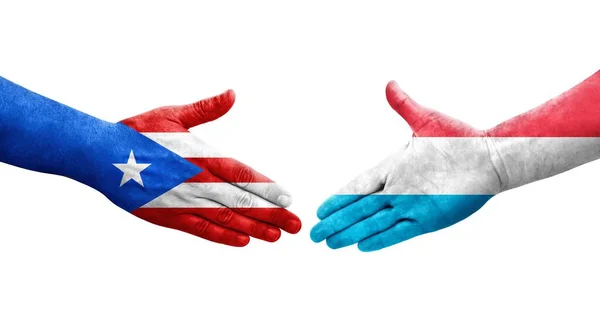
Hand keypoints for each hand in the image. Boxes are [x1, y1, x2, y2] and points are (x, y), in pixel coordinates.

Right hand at [117, 90, 300, 246]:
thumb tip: (233, 93)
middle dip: (271, 214)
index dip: (267, 188)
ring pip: (226, 218)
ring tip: (277, 237)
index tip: (288, 198)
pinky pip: (201, 229)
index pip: (242, 174)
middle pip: (241, 200)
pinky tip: (243, 241)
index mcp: (201, 156)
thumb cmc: (137, 132)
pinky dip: (223, 236)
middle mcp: (196, 181)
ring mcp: (183, 201)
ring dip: (253, 228)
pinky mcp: (169, 216)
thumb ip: (206, 109)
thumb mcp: (173, 115)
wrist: (100, 155)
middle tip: (295, 225)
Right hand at [310, 81, 503, 251]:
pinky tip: (361, 246)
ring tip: (330, 243)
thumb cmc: (461, 138)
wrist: (491, 157)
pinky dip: (379, 239)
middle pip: (358, 209)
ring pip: (372, 222)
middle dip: (335, 222)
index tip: (320, 209)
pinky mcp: (428, 219)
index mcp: (394, 167)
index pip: (358, 186)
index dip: (338, 198)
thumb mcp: (427, 120)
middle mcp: (399, 189)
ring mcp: (412, 206)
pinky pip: (398, 232)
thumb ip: (404, 105)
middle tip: (314, 235)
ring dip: (350, 233)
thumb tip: (389, 84)